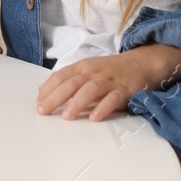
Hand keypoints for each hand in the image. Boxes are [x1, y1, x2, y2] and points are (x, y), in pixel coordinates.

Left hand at [37, 43, 180, 120]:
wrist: (143, 63)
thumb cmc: (112, 70)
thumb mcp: (88, 69)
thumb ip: (68, 79)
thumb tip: (43, 91)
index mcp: (83, 66)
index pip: (61, 76)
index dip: (48, 88)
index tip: (38, 102)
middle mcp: (94, 72)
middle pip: (71, 83)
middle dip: (55, 97)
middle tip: (43, 111)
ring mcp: (109, 80)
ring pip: (90, 90)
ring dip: (77, 103)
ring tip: (66, 116)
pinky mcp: (125, 90)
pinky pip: (113, 99)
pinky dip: (103, 108)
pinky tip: (94, 118)